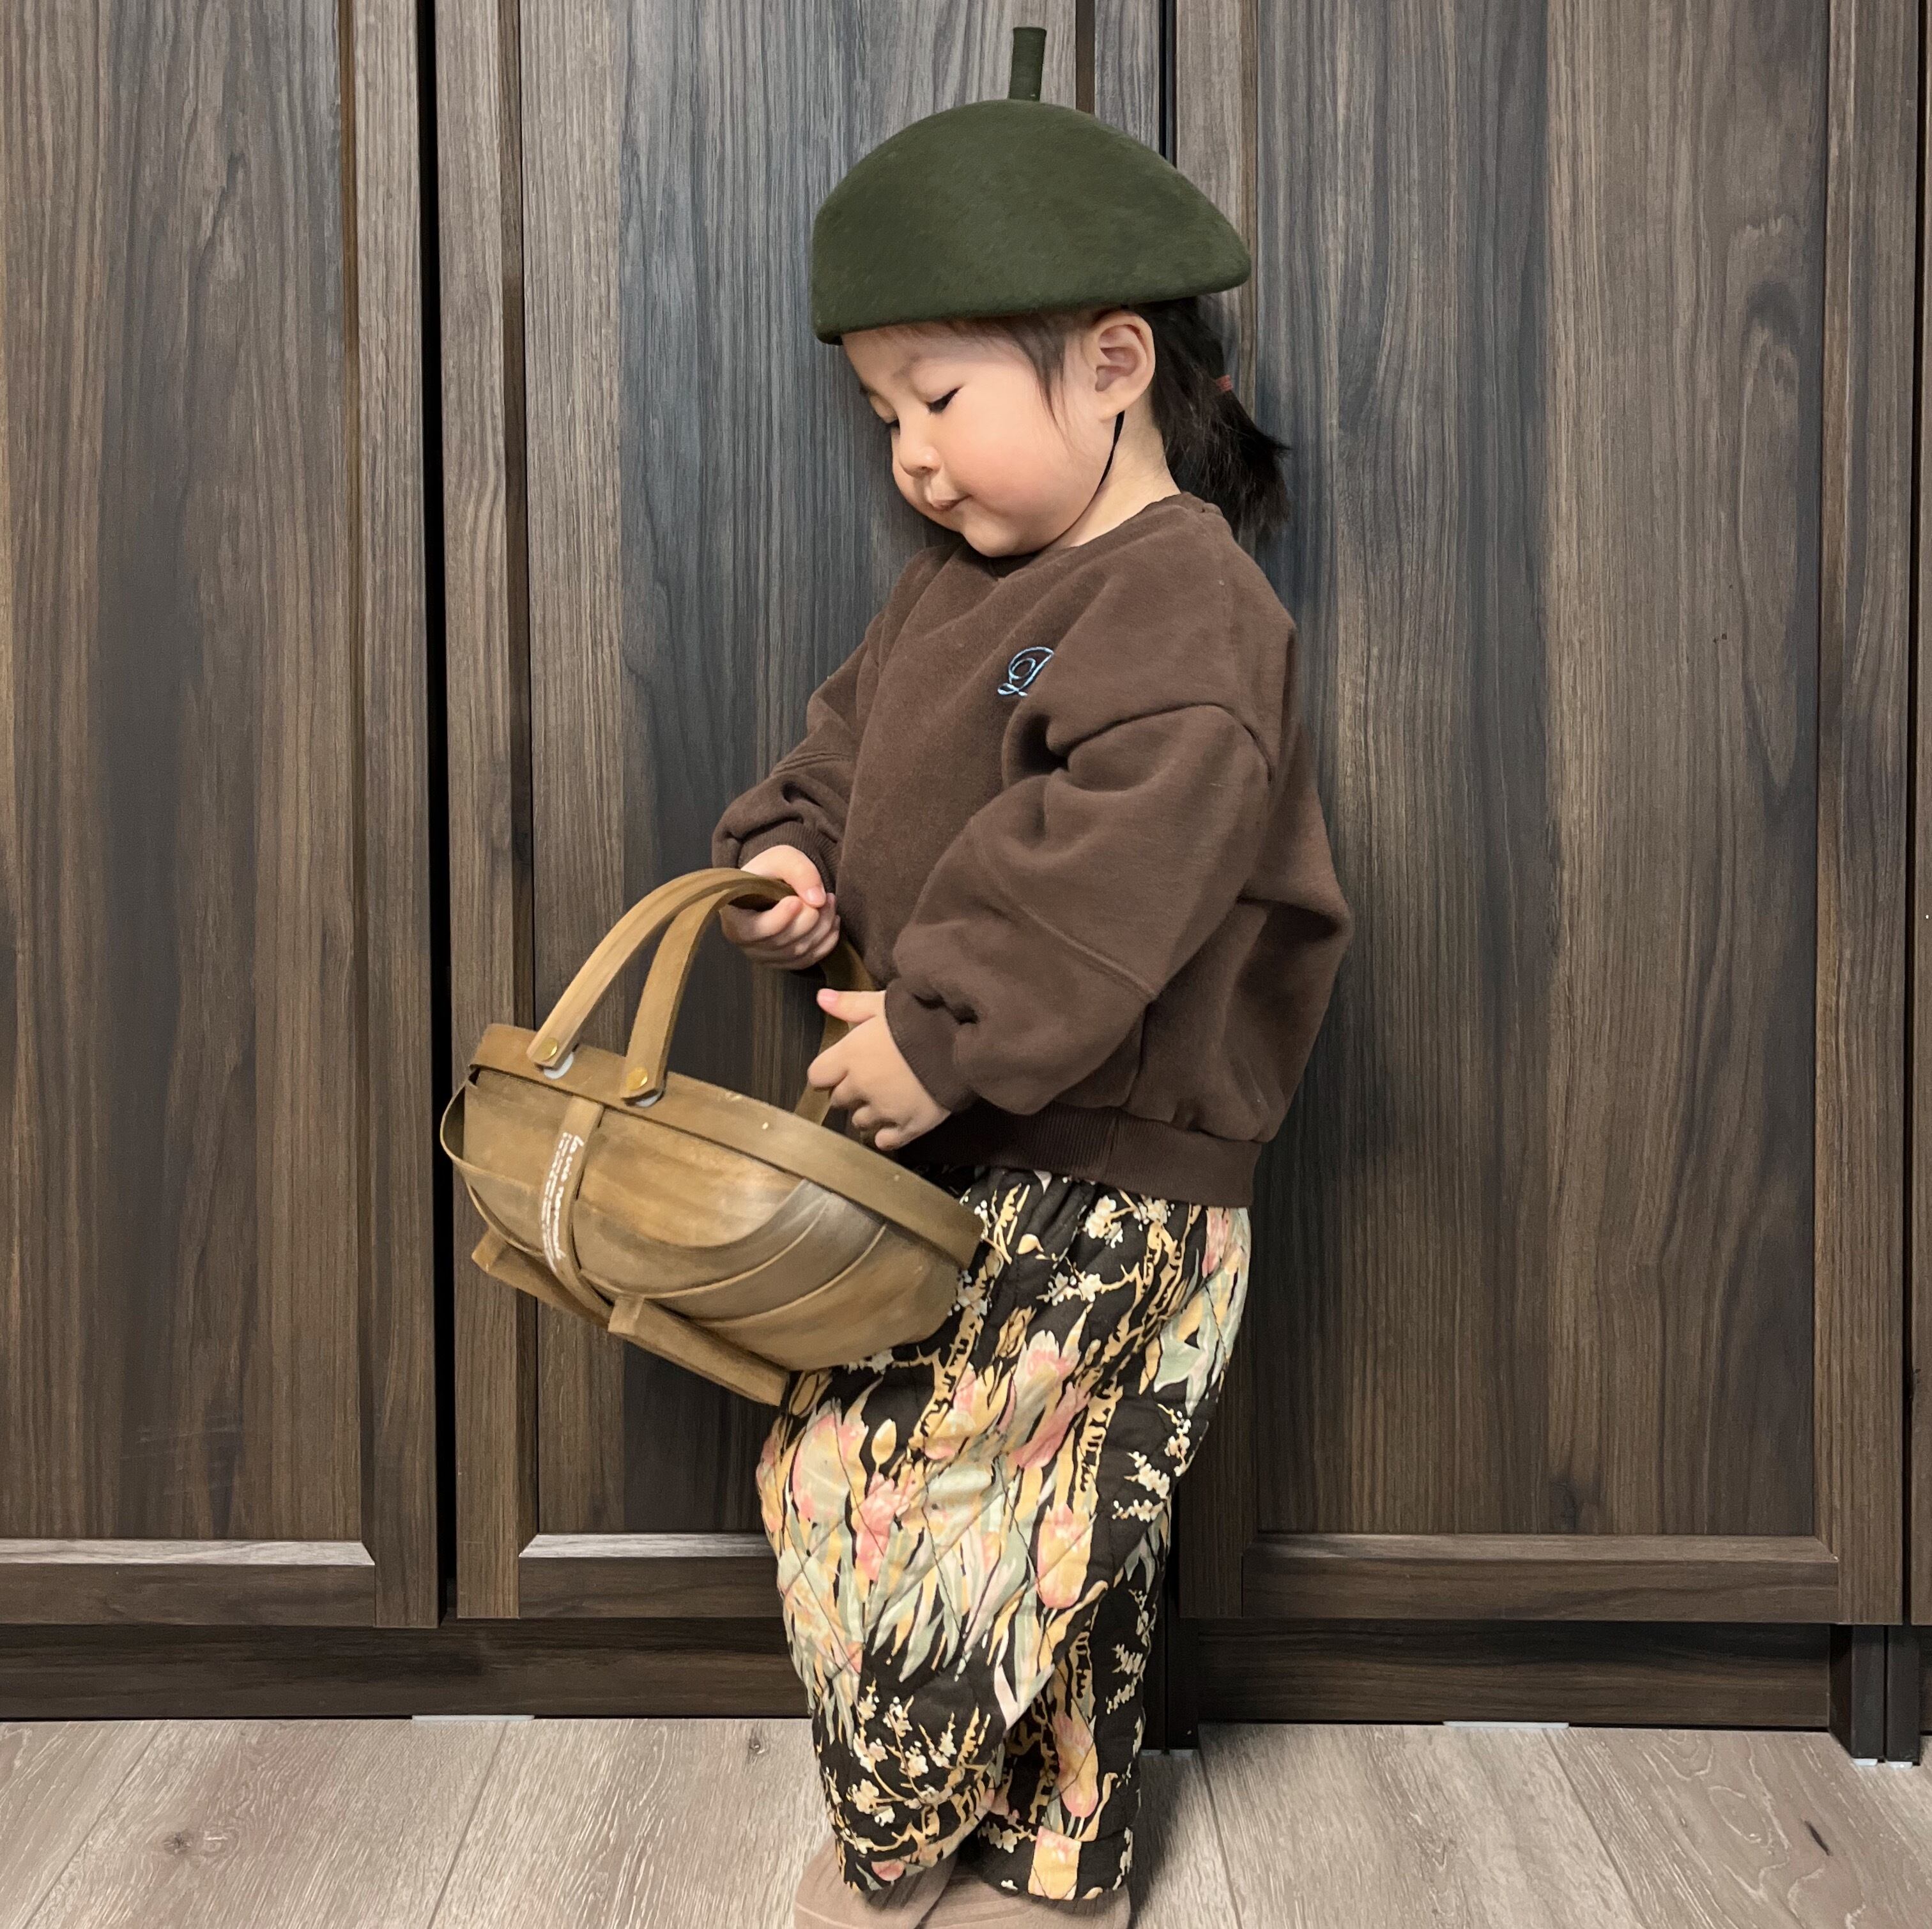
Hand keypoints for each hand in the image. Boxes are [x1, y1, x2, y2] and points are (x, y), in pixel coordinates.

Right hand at [720, 844, 840, 969]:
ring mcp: (764, 956)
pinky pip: (808, 960)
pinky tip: (832, 921)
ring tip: (830, 902)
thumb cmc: (770, 872)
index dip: (780, 918)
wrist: (771, 885)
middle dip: (811, 918)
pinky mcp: (783, 962)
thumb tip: (817, 901)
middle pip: (782, 941)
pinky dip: (826, 942)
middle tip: (827, 896)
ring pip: (798, 952)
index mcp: (734, 918)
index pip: (756, 929)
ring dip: (822, 927)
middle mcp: (745, 943)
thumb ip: (798, 870)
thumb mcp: (781, 858)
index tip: (796, 900)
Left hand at [807, 987, 951, 1150]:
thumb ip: (849, 1004)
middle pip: (839, 1099)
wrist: (963, 1037)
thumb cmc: (921, 1015)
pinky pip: (886, 1141)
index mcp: (850, 1055)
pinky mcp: (911, 1125)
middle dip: (849, 1090)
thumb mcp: (883, 1002)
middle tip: (868, 1078)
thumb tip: (821, 998)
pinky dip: (886, 1134)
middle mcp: (862, 1087)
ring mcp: (886, 1109)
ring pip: (860, 1122)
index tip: (840, 1067)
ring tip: (884, 1098)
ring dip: (867, 1112)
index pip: (817, 1075)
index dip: (828, 1071)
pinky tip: (893, 1123)